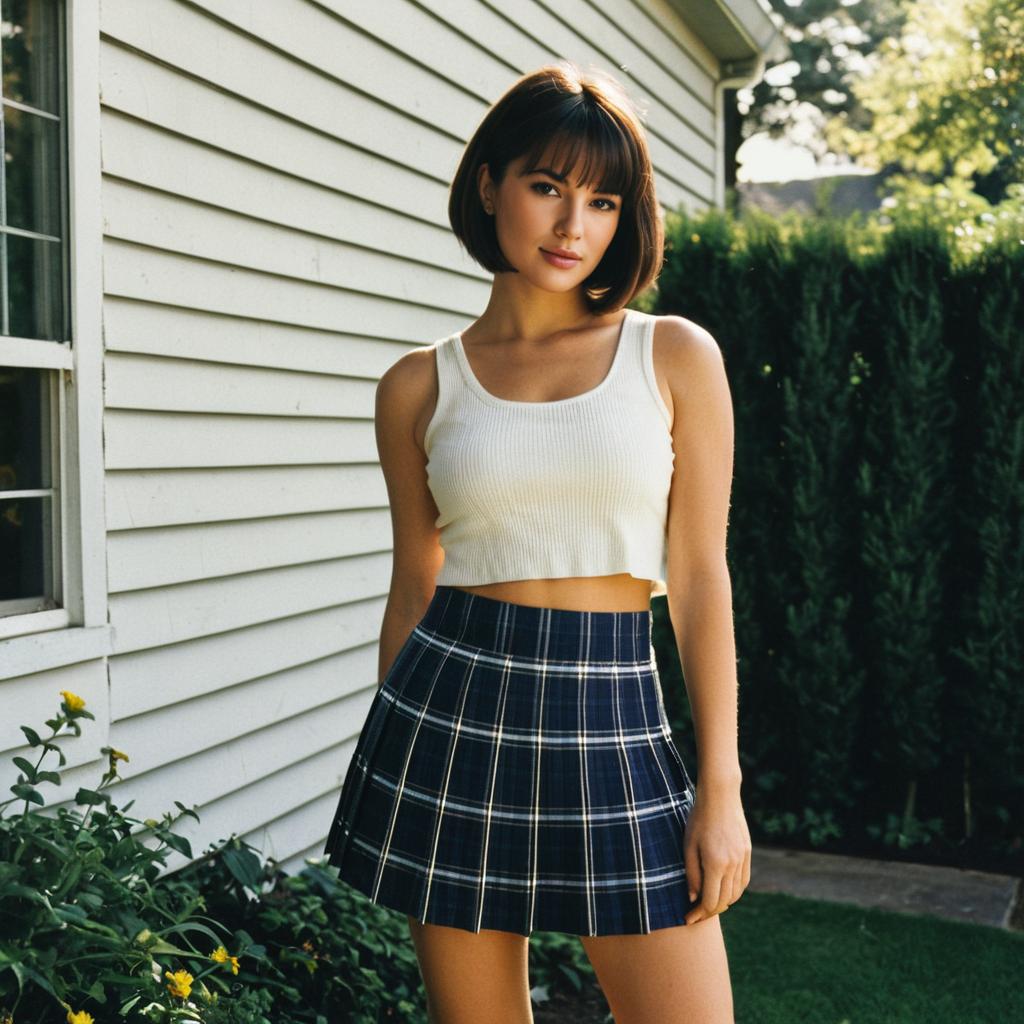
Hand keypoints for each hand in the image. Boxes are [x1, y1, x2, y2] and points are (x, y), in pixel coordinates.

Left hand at [682, 783, 750, 924]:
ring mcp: (743, 859)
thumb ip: (692, 875)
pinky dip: (734, 891)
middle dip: (709, 912)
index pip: (711, 901)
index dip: (699, 914)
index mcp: (716, 864)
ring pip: (736, 893)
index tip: (687, 919)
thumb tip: (694, 899)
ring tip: (708, 904)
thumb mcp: (688, 846)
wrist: (721, 796)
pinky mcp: (747, 853)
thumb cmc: (699, 819)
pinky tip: (724, 891)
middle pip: (724, 901)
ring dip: (723, 903)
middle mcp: (733, 865)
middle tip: (695, 915)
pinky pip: (743, 881)